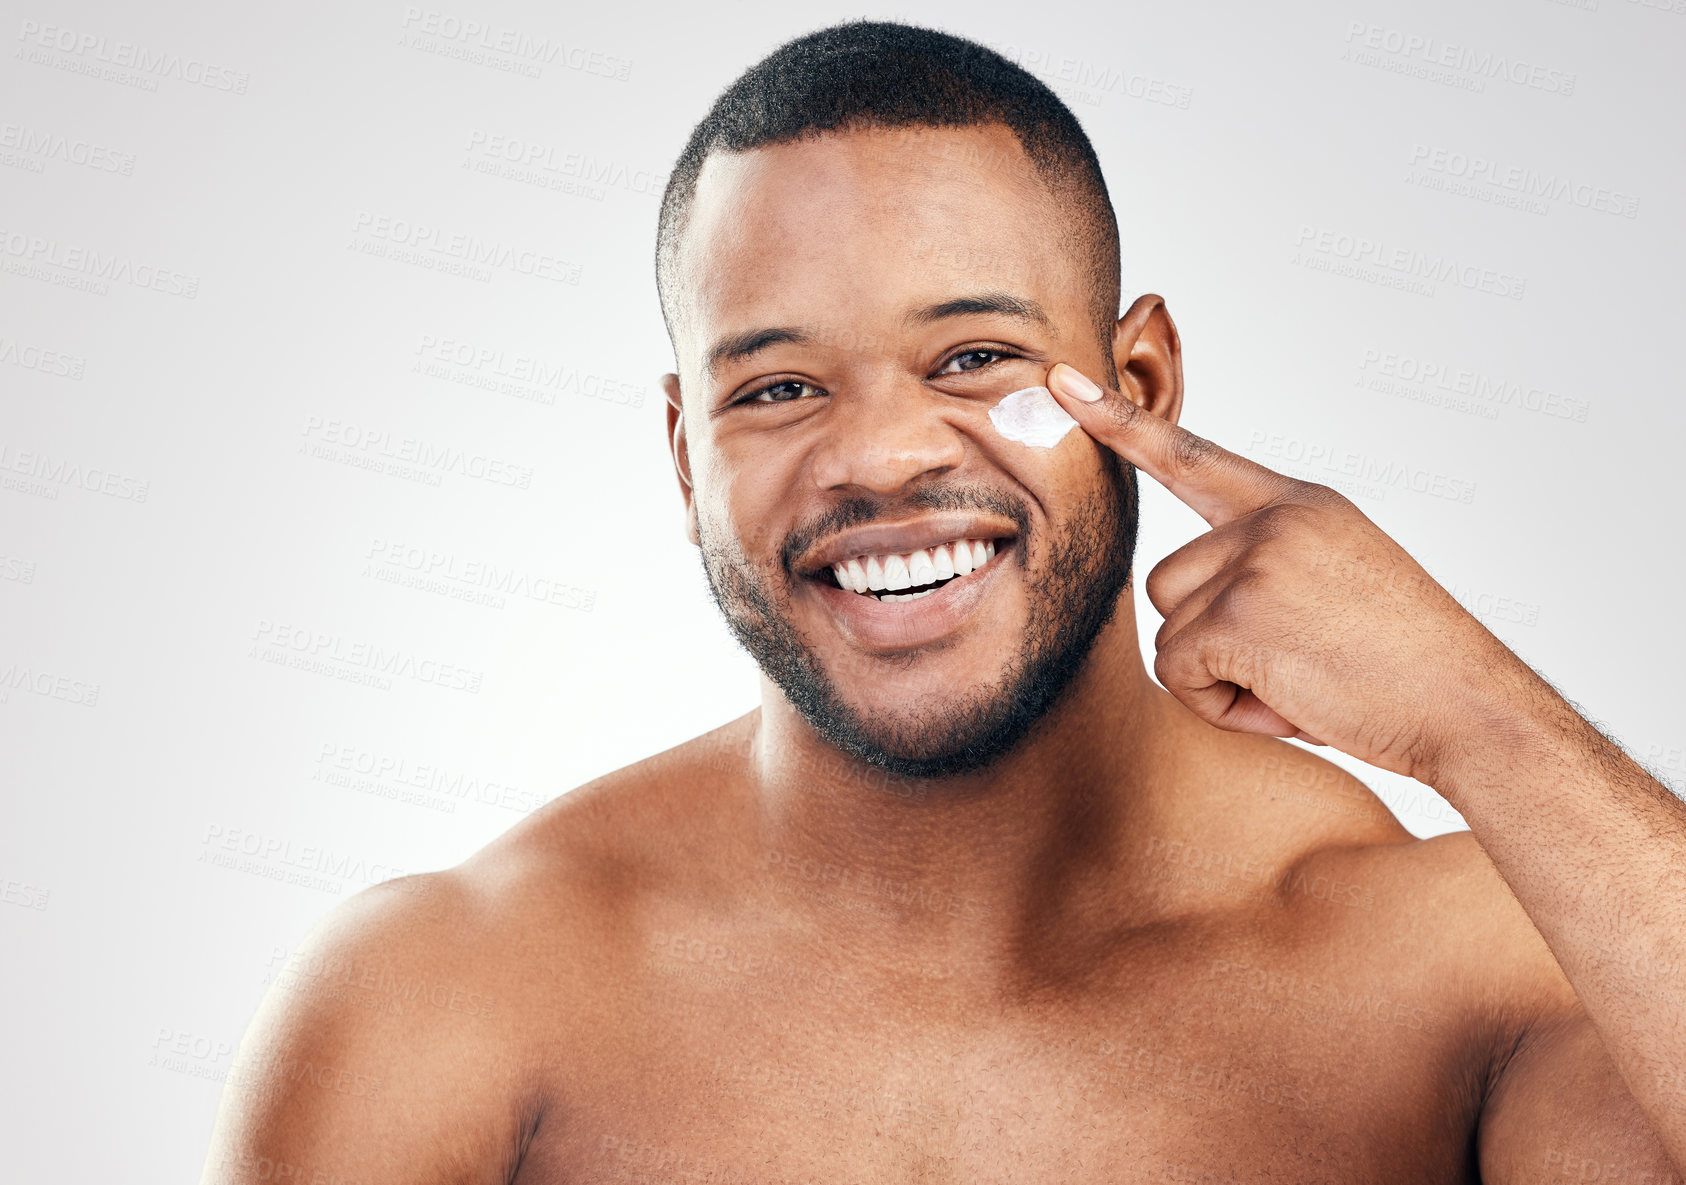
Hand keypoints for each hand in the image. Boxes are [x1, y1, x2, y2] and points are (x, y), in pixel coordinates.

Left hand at [1046, 361, 1537, 784]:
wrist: (1471, 707)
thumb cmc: (1406, 663)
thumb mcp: (1339, 577)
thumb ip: (1266, 562)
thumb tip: (1190, 593)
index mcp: (1299, 503)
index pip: (1192, 454)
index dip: (1120, 422)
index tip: (1063, 382)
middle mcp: (1273, 519)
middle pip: (1167, 581)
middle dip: (1211, 638)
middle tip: (1296, 663)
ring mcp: (1256, 561)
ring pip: (1171, 630)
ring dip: (1217, 676)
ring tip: (1299, 682)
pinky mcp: (1239, 615)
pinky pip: (1180, 673)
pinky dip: (1224, 707)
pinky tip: (1291, 703)